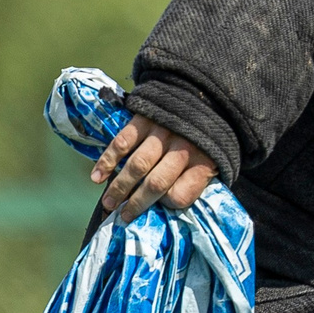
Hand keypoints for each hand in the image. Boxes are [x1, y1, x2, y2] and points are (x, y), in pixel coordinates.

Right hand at [91, 116, 217, 219]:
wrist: (205, 95)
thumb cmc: (208, 137)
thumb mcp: (215, 160)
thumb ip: (196, 180)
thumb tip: (168, 205)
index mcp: (204, 163)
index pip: (181, 195)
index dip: (167, 205)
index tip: (158, 208)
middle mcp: (183, 149)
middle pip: (156, 184)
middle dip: (136, 204)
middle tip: (123, 217)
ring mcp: (162, 133)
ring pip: (137, 166)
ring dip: (119, 187)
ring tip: (109, 203)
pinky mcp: (145, 119)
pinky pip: (123, 142)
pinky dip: (108, 160)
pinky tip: (97, 177)